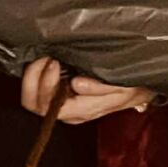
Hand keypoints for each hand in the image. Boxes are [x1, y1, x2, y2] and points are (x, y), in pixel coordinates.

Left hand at [19, 57, 152, 124]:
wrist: (136, 90)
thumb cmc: (128, 88)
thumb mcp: (122, 87)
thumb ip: (101, 88)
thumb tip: (77, 84)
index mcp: (78, 111)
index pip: (48, 107)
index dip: (45, 85)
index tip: (55, 63)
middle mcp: (65, 111)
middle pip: (32, 103)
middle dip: (32, 78)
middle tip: (46, 57)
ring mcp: (60, 103)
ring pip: (31, 96)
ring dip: (33, 73)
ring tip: (46, 55)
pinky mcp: (59, 93)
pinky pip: (37, 87)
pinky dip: (37, 72)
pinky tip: (48, 58)